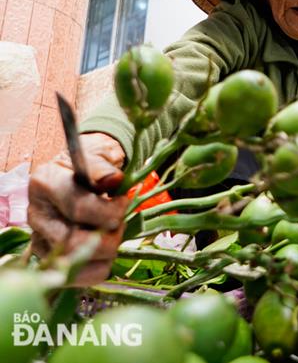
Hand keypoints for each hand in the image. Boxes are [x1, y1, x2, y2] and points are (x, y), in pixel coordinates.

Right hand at [27, 133, 127, 285]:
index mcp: (46, 183)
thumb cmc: (93, 166)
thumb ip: (103, 168)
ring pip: (74, 262)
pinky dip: (98, 269)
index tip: (125, 201)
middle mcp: (37, 213)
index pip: (79, 207)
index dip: (110, 210)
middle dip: (109, 235)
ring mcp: (40, 239)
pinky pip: (76, 278)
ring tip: (114, 235)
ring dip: (105, 253)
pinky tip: (107, 254)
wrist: (84, 175)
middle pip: (74, 241)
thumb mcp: (98, 155)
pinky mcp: (50, 259)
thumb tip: (113, 180)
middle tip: (120, 222)